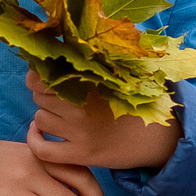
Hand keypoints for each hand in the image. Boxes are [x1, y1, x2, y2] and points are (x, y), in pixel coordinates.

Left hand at [25, 73, 178, 171]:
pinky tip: (40, 133)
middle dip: (44, 95)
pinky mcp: (82, 155)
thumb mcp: (117, 77)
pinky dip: (35, 140)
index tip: (43, 78)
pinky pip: (42, 150)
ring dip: (45, 116)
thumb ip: (92, 62)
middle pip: (39, 96)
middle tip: (59, 97)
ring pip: (40, 118)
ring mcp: (81, 133)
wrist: (160, 138)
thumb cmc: (137, 102)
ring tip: (60, 115)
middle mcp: (82, 107)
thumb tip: (62, 41)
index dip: (37, 76)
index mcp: (90, 83)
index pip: (41, 76)